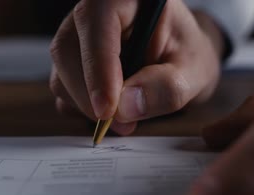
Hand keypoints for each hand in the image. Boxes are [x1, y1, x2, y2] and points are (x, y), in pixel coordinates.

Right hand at [49, 0, 223, 134]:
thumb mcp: (194, 70)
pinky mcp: (71, 60)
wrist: (180, 59)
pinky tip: (110, 110)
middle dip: (89, 94)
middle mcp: (94, 12)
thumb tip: (126, 107)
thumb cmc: (188, 55)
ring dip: (85, 104)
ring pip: (60, 72)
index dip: (99, 68)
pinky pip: (61, 87)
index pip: (98, 22)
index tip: (108, 109)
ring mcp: (77, 36)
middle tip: (120, 123)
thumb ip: (167, 87)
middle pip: (67, 50)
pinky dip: (81, 107)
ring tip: (124, 119)